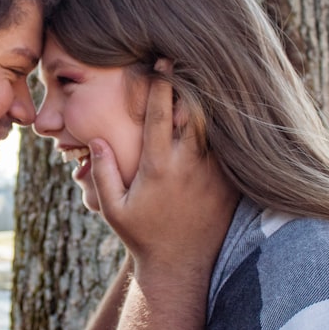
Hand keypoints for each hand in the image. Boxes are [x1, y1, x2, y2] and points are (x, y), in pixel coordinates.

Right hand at [87, 70, 238, 285]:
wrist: (180, 268)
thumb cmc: (142, 237)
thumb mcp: (112, 208)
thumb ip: (102, 172)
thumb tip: (97, 139)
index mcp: (158, 165)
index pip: (160, 113)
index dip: (161, 83)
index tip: (162, 61)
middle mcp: (189, 165)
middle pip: (195, 111)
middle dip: (191, 86)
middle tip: (190, 64)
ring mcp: (214, 175)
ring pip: (216, 126)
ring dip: (210, 105)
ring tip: (210, 82)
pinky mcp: (230, 185)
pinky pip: (231, 149)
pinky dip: (227, 131)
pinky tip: (227, 117)